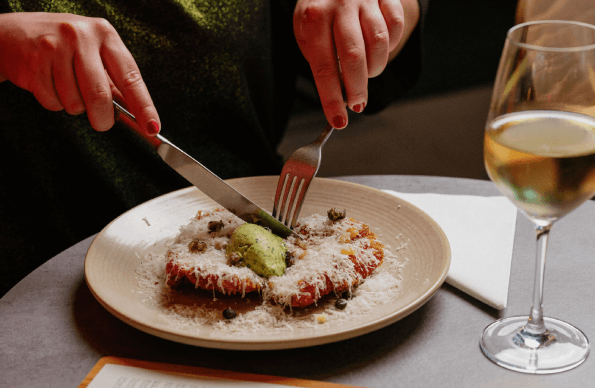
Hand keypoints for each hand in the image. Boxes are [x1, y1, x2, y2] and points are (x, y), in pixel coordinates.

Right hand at [0, 12, 159, 134]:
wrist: (13, 35)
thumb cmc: (65, 48)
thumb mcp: (95, 55)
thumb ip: (116, 84)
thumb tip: (141, 118)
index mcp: (105, 35)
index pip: (131, 78)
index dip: (144, 107)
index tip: (152, 128)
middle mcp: (82, 36)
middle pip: (100, 96)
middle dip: (103, 118)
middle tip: (101, 121)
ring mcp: (56, 47)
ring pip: (75, 103)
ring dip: (74, 107)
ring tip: (66, 87)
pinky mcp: (34, 61)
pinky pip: (53, 102)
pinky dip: (54, 103)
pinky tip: (49, 84)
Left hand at [294, 0, 414, 128]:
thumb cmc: (319, 12)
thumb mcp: (306, 32)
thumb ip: (319, 59)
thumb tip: (337, 94)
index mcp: (314, 17)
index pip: (324, 67)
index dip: (332, 99)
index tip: (338, 121)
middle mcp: (340, 3)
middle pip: (354, 57)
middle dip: (357, 89)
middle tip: (357, 104)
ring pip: (379, 43)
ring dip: (374, 68)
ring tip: (365, 72)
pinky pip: (396, 27)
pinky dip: (391, 46)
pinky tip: (378, 50)